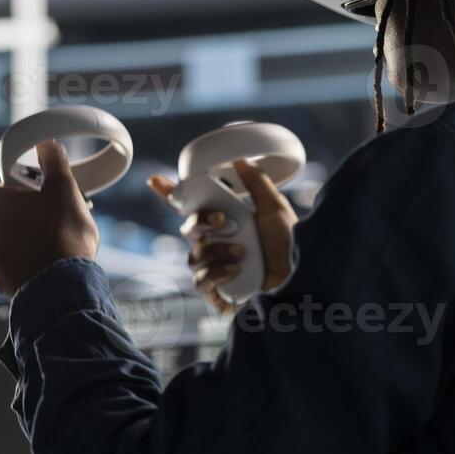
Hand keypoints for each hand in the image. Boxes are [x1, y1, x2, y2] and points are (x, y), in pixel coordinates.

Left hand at [0, 141, 98, 298]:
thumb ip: (53, 162)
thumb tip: (47, 145)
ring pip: (3, 245)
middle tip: (46, 223)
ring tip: (47, 248)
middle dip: (18, 220)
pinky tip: (43, 267)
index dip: (10, 192)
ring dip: (19, 245)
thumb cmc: (64, 233)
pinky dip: (21, 267)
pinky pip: (9, 269)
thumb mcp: (65, 189)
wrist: (64, 283)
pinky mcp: (0, 281)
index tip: (28, 197)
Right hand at [148, 159, 297, 314]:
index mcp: (226, 224)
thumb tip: (240, 160)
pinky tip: (235, 271)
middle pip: (189, 231)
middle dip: (202, 223)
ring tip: (242, 253)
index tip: (155, 180)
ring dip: (216, 251)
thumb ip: (257, 182)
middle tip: (222, 221)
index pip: (192, 209)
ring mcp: (215, 270)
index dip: (171, 195)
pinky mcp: (217, 293)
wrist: (299, 279)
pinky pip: (200, 281)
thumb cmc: (290, 247)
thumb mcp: (275, 208)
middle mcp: (217, 246)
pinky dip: (217, 272)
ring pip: (193, 257)